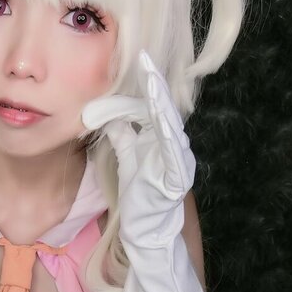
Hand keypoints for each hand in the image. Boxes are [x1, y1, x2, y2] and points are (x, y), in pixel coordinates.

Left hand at [81, 50, 194, 246]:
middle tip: (146, 61)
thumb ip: (124, 137)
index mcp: (163, 140)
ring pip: (170, 128)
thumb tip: (113, 115)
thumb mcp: (128, 159)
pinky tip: (163, 122)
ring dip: (161, 105)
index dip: (147, 85)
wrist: (147, 231)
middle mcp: (174, 147)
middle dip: (155, 86)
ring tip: (152, 84)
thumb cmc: (141, 197)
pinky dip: (168, 137)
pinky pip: (173, 155)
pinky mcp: (176, 180)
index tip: (139, 60)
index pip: (153, 107)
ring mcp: (178, 162)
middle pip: (164, 111)